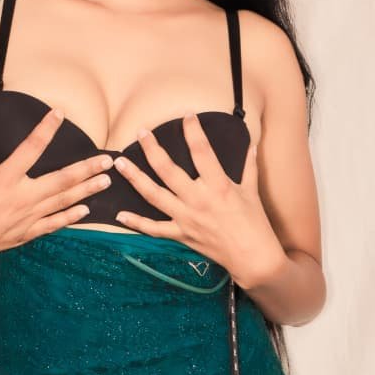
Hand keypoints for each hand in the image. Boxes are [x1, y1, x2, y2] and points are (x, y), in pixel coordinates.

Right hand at [0, 108, 112, 273]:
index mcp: (5, 178)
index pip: (31, 147)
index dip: (46, 128)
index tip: (59, 113)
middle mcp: (21, 197)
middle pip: (61, 180)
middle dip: (87, 169)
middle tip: (108, 161)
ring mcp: (26, 216)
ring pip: (63, 201)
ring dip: (86, 191)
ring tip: (105, 182)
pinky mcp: (25, 232)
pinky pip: (53, 224)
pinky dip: (69, 217)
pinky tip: (85, 211)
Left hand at [111, 112, 285, 291]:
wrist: (252, 258)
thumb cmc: (255, 224)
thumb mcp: (252, 191)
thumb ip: (248, 166)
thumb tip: (251, 144)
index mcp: (219, 186)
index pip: (202, 152)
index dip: (193, 131)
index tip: (187, 116)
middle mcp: (198, 200)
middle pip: (168, 171)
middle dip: (152, 149)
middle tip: (141, 132)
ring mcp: (186, 218)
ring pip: (154, 195)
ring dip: (135, 178)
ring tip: (119, 163)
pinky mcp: (181, 235)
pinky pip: (154, 228)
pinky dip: (136, 222)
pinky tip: (120, 214)